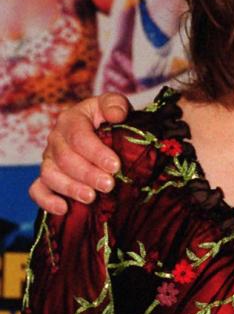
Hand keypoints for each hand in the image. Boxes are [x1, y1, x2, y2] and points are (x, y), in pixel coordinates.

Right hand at [29, 94, 129, 214]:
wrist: (105, 134)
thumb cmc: (110, 120)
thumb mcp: (115, 106)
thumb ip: (116, 105)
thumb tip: (116, 114)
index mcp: (71, 119)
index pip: (78, 136)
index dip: (96, 152)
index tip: (115, 166)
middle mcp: (56, 139)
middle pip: (65, 158)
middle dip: (88, 173)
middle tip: (109, 185)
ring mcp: (49, 159)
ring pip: (50, 174)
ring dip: (70, 188)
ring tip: (91, 197)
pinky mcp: (47, 177)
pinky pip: (37, 189)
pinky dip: (47, 200)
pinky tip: (63, 209)